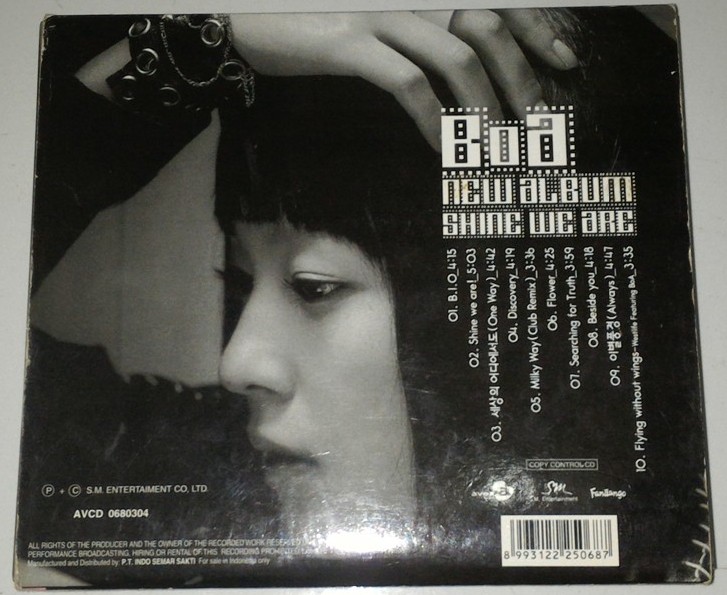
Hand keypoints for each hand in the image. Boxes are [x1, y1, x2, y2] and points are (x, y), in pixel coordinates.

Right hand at [230, 10, 577, 150]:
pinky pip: (408, 82)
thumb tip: (471, 70)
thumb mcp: (382, 19)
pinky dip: (432, 119)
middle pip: (486, 28)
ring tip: (494, 148)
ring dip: (481, 109)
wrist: (254, 17)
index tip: (565, 62)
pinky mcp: (352, 42)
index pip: (497, 1)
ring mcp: (382, 12)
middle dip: (519, 79)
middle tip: (535, 124)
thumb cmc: (322, 21)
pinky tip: (442, 149)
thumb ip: (426, 32)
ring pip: (454, 58)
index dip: (538, 28)